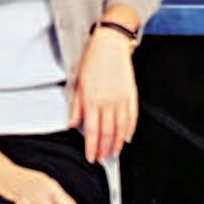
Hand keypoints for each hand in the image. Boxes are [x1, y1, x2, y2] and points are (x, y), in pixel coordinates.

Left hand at [69, 27, 137, 162]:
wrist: (110, 45)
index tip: (91, 157)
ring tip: (114, 153)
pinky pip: (132, 117)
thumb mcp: (78, 82)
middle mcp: (108, 102)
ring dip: (117, 143)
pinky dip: (130, 130)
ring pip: (121, 128)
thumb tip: (71, 124)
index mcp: (92, 99)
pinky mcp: (131, 95)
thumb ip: (76, 106)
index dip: (92, 147)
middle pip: (107, 132)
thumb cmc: (92, 61)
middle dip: (104, 149)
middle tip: (102, 159)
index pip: (92, 130)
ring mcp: (121, 99)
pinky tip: (126, 138)